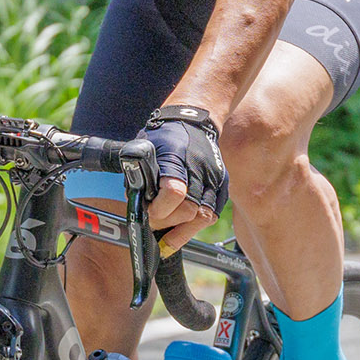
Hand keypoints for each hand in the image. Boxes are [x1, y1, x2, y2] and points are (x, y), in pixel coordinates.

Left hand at [140, 110, 227, 255]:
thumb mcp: (144, 149)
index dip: (160, 209)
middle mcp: (199, 169)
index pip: (174, 192)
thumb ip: (139, 176)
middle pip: (190, 210)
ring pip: (204, 216)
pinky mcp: (223, 185)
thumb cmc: (164, 136)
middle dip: (168, 224)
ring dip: (183, 232)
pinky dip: (195, 225)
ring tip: (166, 239)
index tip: (149, 213)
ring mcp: (214, 177)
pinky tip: (181, 229)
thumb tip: (136, 205)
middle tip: (154, 226)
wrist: (193, 120)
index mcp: (176, 158)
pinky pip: (212, 213)